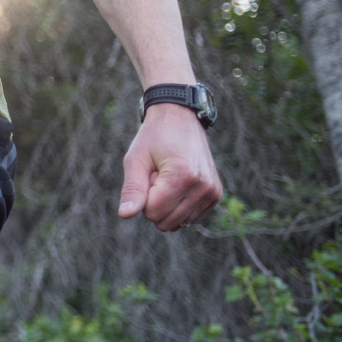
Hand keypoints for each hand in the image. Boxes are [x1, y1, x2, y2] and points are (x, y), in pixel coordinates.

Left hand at [117, 103, 223, 230]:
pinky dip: (179, 203)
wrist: (181, 118)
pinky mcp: (216, 195)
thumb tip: (125, 215)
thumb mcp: (135, 160)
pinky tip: (179, 181)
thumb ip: (132, 189)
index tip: (150, 172)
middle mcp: (203, 187)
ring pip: (177, 223)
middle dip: (154, 202)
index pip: (152, 212)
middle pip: (165, 222)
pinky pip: (188, 217)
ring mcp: (213, 192)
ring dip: (167, 203)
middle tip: (158, 175)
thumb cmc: (153, 137)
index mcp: (183, 177)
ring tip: (169, 176)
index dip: (144, 195)